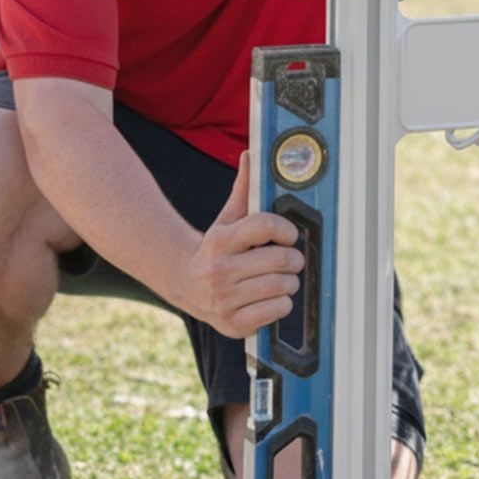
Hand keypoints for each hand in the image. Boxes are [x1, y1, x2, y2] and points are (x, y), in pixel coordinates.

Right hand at [182, 152, 304, 337]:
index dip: (287, 229)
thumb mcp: (226, 219)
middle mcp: (219, 271)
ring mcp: (225, 300)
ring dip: (289, 282)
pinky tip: (269, 297)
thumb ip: (243, 189)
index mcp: (220, 240)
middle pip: (281, 261)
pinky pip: (278, 311)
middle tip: (290, 258)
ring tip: (279, 278)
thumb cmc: (215, 248)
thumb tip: (251, 154)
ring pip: (283, 287)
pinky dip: (281, 304)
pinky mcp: (233, 324)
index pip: (266, 226)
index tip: (288, 235)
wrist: (184, 282)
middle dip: (293, 259)